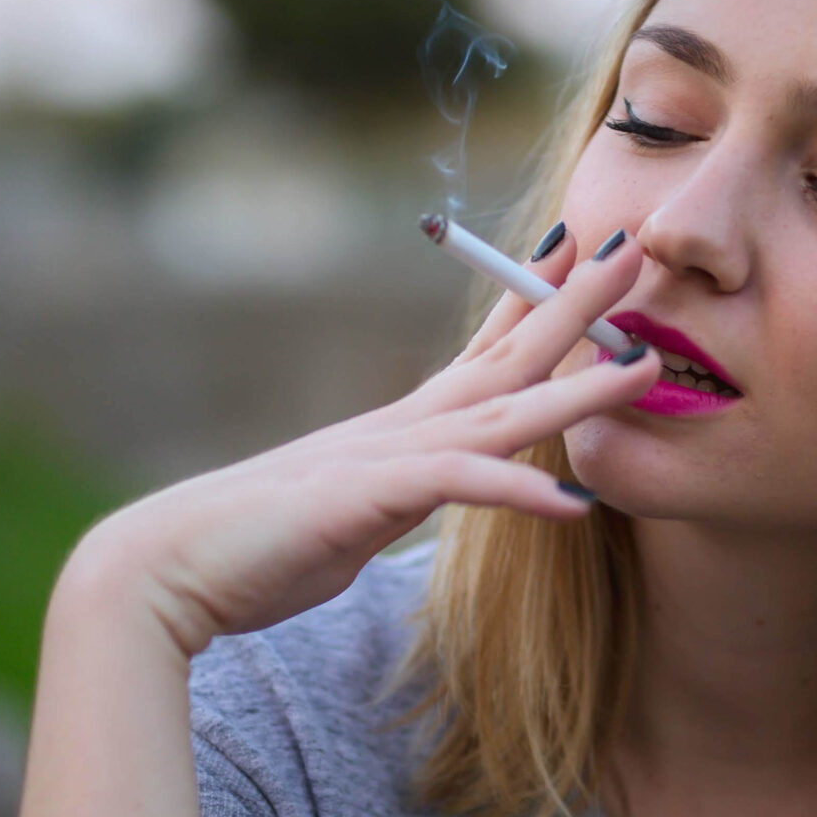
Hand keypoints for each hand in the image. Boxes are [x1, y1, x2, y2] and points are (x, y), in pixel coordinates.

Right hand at [63, 227, 656, 661]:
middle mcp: (403, 428)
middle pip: (507, 356)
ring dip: (579, 387)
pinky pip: (459, 488)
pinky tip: (574, 505)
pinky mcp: (370, 499)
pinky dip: (516, 491)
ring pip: (502, 411)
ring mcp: (388, 457)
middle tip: (634, 251)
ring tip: (646, 364)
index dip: (531, 304)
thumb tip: (411, 497)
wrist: (169, 566)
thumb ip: (391, 498)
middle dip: (575, 304)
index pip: (480, 352)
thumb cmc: (253, 549)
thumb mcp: (347, 514)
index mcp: (400, 429)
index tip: (574, 253)